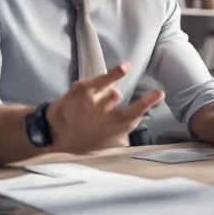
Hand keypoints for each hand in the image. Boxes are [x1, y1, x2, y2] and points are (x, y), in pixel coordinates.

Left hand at [45, 61, 163, 153]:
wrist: (53, 133)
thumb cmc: (83, 139)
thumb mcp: (103, 146)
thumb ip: (119, 141)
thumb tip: (132, 139)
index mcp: (112, 131)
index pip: (134, 117)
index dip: (147, 104)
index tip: (160, 93)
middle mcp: (104, 118)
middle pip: (124, 107)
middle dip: (139, 102)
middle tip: (154, 95)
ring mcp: (92, 104)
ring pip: (113, 95)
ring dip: (110, 96)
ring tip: (99, 103)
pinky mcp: (82, 91)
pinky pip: (101, 80)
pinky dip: (114, 73)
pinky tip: (124, 68)